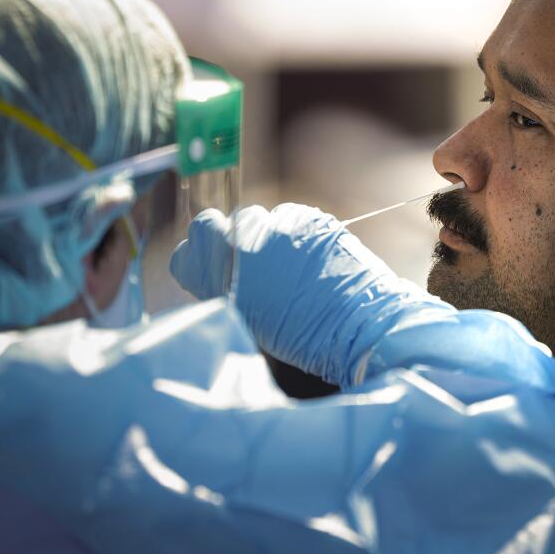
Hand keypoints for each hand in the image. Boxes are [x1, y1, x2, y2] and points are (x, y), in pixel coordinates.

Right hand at [171, 204, 432, 385]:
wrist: (359, 324)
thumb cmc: (302, 336)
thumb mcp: (249, 318)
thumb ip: (227, 285)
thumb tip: (222, 269)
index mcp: (225, 269)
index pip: (195, 239)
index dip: (202, 251)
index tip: (213, 262)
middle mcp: (247, 239)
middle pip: (223, 223)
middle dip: (234, 241)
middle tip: (255, 266)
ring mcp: (280, 224)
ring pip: (258, 219)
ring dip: (266, 237)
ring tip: (289, 268)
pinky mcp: (309, 217)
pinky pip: (290, 219)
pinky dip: (294, 235)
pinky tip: (310, 261)